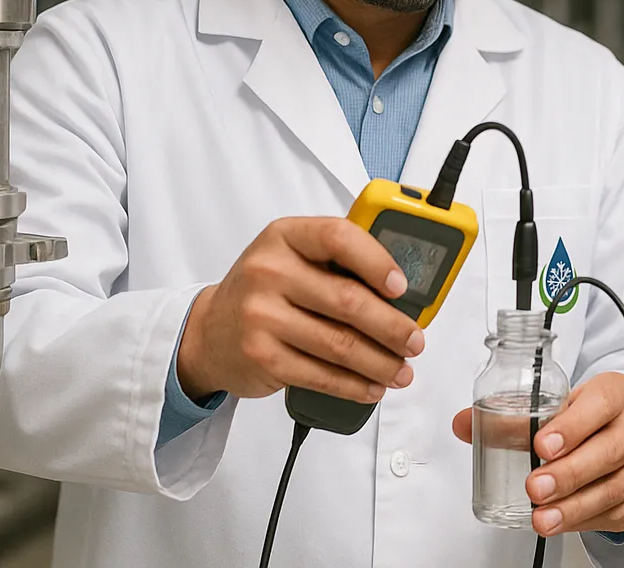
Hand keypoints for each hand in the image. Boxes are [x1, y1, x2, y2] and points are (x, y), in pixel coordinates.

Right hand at [177, 217, 424, 401]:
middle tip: (415, 341)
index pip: (338, 237)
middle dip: (392, 326)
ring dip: (380, 362)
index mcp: (285, 236)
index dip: (377, 262)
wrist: (208, 332)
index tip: (403, 287)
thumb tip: (402, 290)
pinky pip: (321, 374)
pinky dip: (353, 385)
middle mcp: (269, 271)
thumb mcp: (292, 257)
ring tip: (402, 370)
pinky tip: (372, 387)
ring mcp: (262, 316)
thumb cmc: (266, 290)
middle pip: (347, 300)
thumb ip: (338, 261)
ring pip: (339, 344)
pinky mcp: (262, 357)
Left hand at [452, 372, 623, 536]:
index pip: (601, 403)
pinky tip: (562, 522)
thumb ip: (510, 417)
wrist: (620, 436)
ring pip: (615, 487)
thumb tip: (465, 424)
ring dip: (575, 506)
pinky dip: (586, 520)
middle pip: (610, 450)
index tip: (542, 446)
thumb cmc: (583, 418)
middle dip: (569, 473)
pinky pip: (618, 512)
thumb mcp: (553, 408)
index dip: (573, 425)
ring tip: (542, 518)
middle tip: (535, 488)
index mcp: (616, 391)